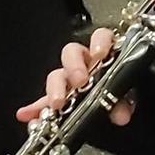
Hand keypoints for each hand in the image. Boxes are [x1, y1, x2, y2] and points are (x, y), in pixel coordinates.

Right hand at [17, 27, 134, 126]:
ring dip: (55, 88)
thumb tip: (121, 115)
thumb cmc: (123, 98)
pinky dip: (36, 110)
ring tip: (57, 103)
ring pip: (57, 76)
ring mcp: (69, 81)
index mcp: (105, 57)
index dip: (100, 42)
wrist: (118, 115)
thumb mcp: (127, 99)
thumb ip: (124, 103)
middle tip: (80, 81)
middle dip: (74, 66)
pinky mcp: (60, 100)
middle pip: (72, 54)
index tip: (100, 54)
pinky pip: (44, 103)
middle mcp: (84, 65)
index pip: (101, 38)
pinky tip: (27, 115)